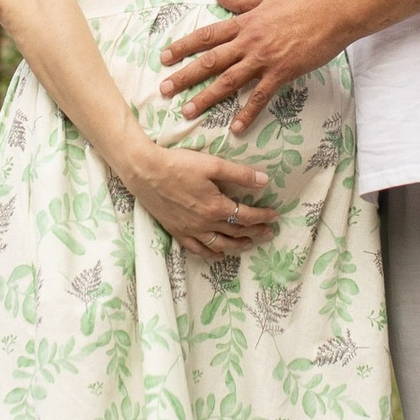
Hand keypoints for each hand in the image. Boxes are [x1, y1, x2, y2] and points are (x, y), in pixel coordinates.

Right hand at [127, 142, 280, 258]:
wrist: (145, 172)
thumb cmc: (178, 165)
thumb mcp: (212, 164)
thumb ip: (239, 174)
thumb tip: (264, 181)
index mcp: (216, 207)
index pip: (246, 215)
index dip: (263, 216)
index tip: (274, 216)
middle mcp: (205, 223)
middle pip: (236, 232)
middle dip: (255, 232)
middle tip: (268, 232)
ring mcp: (190, 230)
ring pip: (219, 245)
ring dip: (237, 245)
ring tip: (249, 243)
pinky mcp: (176, 231)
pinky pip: (197, 249)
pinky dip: (211, 254)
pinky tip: (218, 254)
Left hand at [160, 0, 344, 137]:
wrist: (334, 11)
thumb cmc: (304, 0)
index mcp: (245, 22)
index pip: (207, 35)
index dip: (183, 46)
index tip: (164, 57)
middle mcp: (249, 42)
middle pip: (210, 61)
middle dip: (185, 75)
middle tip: (163, 89)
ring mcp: (264, 59)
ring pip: (229, 81)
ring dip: (206, 97)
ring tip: (187, 112)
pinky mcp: (282, 73)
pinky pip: (260, 97)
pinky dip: (247, 113)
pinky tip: (235, 128)